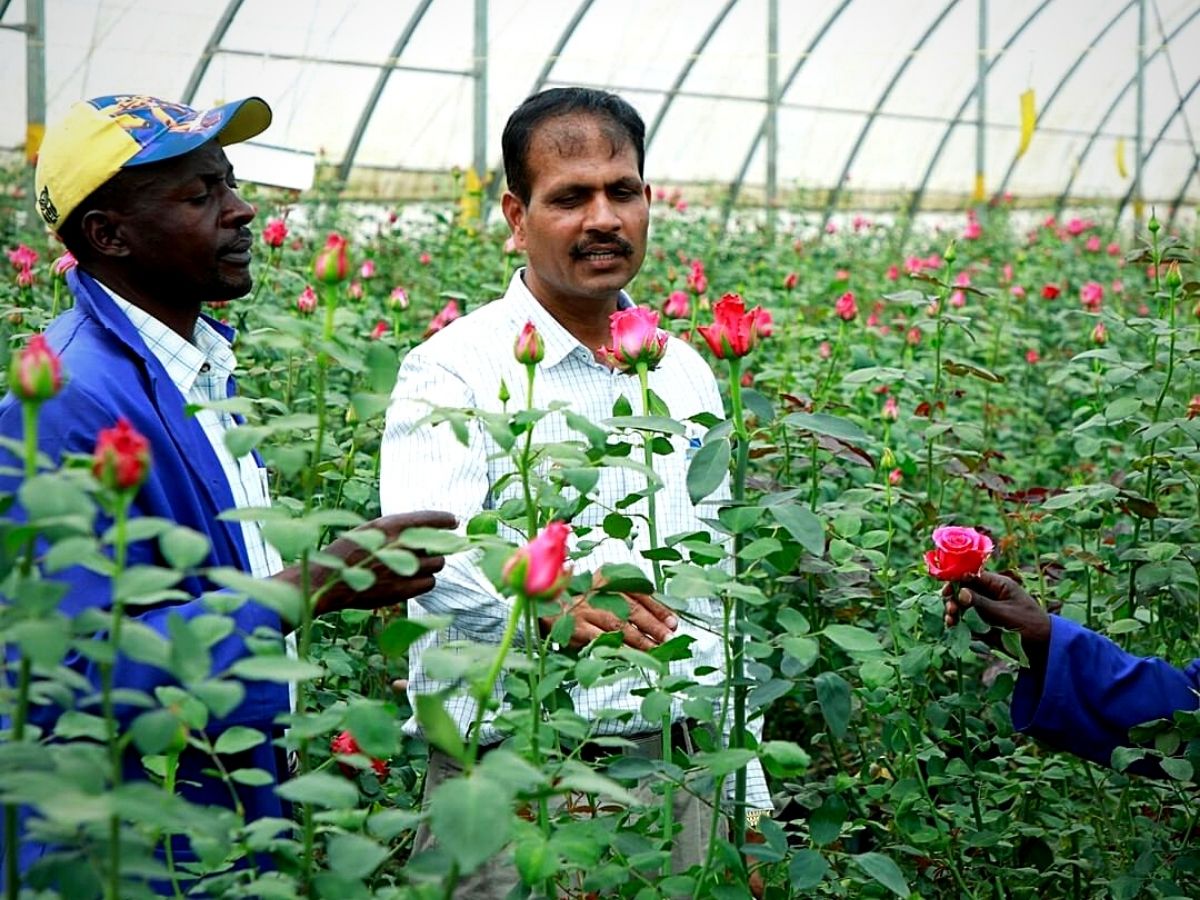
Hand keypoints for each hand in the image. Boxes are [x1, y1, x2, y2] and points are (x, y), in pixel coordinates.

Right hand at [274, 510, 455, 618]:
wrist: (328, 582)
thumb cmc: (348, 553)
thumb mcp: (369, 530)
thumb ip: (396, 530)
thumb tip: (425, 530)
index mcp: (389, 526)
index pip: (428, 519)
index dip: (444, 519)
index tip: (454, 521)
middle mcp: (399, 546)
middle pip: (438, 544)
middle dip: (438, 546)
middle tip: (433, 548)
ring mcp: (402, 569)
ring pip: (438, 564)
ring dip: (432, 564)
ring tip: (415, 565)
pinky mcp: (403, 590)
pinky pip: (430, 583)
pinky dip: (425, 581)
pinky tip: (412, 579)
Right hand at [540, 591, 677, 649]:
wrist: (541, 602)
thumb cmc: (578, 599)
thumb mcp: (600, 590)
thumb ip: (624, 598)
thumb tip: (658, 617)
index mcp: (607, 579)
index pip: (639, 593)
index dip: (658, 608)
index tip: (674, 622)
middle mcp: (598, 592)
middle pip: (632, 609)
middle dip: (653, 625)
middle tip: (669, 637)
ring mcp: (586, 610)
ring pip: (618, 625)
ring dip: (639, 639)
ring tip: (656, 649)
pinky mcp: (575, 627)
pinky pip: (600, 639)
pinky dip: (616, 648)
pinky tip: (629, 656)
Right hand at [943, 571, 1051, 651]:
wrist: (1043, 647)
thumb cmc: (1029, 624)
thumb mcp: (1004, 613)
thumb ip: (981, 603)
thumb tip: (961, 593)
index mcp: (998, 585)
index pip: (972, 576)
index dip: (957, 580)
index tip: (946, 591)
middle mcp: (990, 595)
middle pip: (964, 590)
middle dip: (953, 599)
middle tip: (951, 610)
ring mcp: (987, 609)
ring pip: (963, 606)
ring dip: (954, 612)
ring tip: (951, 621)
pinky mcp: (984, 624)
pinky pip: (967, 620)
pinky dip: (958, 623)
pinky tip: (953, 627)